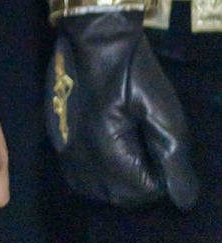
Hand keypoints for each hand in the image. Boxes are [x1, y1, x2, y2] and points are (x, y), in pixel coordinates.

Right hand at [47, 11, 197, 210]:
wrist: (92, 40)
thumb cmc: (132, 72)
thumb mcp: (164, 112)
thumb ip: (174, 160)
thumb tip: (184, 201)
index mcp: (109, 156)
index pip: (149, 192)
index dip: (163, 168)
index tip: (157, 136)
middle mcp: (82, 164)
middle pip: (125, 196)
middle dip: (142, 175)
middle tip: (144, 135)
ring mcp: (66, 156)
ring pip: (104, 190)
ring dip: (121, 176)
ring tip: (127, 139)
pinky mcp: (58, 146)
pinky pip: (85, 178)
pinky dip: (101, 170)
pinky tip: (107, 143)